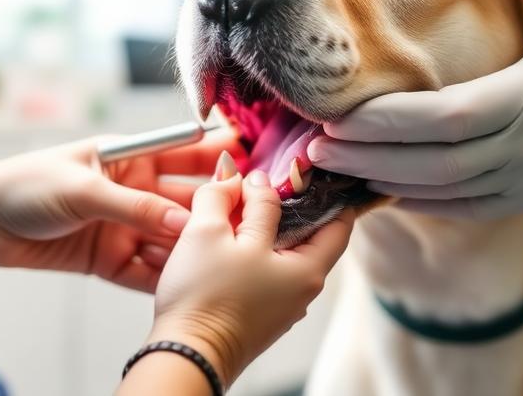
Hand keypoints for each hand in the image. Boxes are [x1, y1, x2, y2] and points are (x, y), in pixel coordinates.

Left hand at [0, 130, 240, 291]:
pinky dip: (161, 276)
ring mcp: (123, 225)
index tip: (253, 164)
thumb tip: (182, 224)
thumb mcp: (83, 190)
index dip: (219, 155)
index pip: (185, 151)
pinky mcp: (108, 257)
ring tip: (218, 261)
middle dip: (213, 212)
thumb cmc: (25, 185)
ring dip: (190, 249)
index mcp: (130, 156)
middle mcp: (134, 189)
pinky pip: (144, 268)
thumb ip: (135, 207)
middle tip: (247, 225)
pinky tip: (182, 285)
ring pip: (169, 238)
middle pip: (185, 201)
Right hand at [145, 153, 354, 385]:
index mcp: (309, 268)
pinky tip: (225, 240)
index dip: (318, 188)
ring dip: (263, 228)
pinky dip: (251, 251)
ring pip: (282, 252)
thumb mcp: (210, 232)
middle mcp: (303, 289)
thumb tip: (236, 176)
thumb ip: (224, 195)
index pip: (337, 220)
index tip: (299, 167)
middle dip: (286, 205)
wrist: (185, 356)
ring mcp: (282, 304)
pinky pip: (265, 272)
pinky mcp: (259, 314)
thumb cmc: (204, 299)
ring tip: (236, 207)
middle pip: (307, 234)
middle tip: (262, 182)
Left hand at [308, 0, 522, 219]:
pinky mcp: (521, 201)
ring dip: (383, 179)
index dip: (389, 122)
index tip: (339, 115)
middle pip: (434, 162)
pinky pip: (458, 208)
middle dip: (370, 156)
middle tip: (315, 144)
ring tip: (333, 162)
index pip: (448, 118)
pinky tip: (376, 182)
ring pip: (441, 191)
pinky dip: (415, 199)